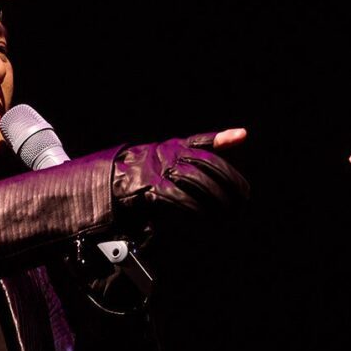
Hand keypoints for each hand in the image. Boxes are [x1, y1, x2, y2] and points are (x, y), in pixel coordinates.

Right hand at [112, 129, 250, 226]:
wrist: (107, 183)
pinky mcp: (150, 188)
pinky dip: (194, 207)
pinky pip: (177, 196)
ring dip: (217, 196)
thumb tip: (216, 168)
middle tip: (243, 196)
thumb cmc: (142, 176)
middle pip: (208, 163)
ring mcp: (159, 169)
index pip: (202, 141)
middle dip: (229, 180)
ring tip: (230, 210)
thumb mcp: (167, 165)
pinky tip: (205, 215)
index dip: (223, 138)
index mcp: (174, 146)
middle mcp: (169, 153)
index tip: (242, 136)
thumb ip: (191, 166)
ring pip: (196, 179)